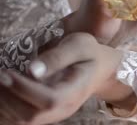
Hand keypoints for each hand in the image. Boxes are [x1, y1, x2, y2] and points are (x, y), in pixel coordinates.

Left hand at [0, 33, 127, 123]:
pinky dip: (6, 108)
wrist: (99, 68)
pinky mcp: (44, 114)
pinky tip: (4, 90)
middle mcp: (65, 108)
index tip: (7, 72)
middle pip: (31, 116)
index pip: (49, 100)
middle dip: (8, 97)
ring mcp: (54, 114)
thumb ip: (58, 56)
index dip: (24, 90)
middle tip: (0, 74)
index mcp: (76, 91)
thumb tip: (32, 70)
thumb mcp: (79, 45)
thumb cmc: (89, 53)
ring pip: (21, 121)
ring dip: (4, 104)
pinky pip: (19, 120)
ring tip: (1, 80)